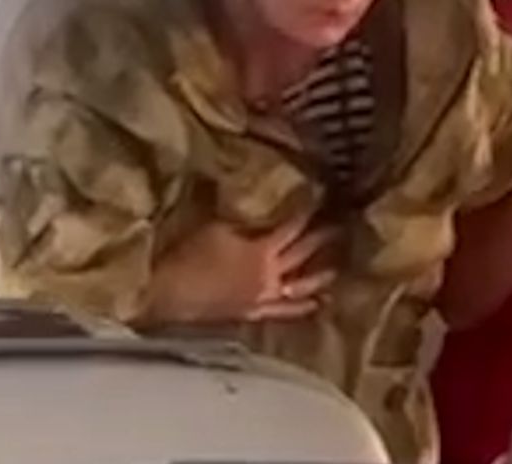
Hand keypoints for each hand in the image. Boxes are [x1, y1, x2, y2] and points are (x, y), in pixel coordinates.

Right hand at [145, 212, 338, 323]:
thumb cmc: (188, 256)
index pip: (291, 227)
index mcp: (261, 250)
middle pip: (302, 255)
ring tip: (337, 271)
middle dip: (322, 240)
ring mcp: (263, 297)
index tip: (322, 199)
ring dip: (319, 277)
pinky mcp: (252, 313)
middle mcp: (269, 275)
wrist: (169, 294)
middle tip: (342, 228)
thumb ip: (239, 217)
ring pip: (300, 288)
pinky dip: (301, 308)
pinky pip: (283, 312)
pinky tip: (315, 305)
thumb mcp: (214, 226)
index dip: (306, 212)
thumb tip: (248, 198)